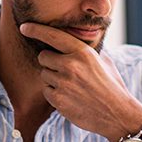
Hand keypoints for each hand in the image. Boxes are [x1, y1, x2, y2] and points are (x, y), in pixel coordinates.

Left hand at [20, 22, 141, 141]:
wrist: (117, 114)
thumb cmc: (112, 86)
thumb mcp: (104, 61)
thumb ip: (87, 50)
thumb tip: (75, 40)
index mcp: (82, 52)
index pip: (52, 36)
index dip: (36, 30)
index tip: (24, 27)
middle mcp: (71, 65)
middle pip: (43, 56)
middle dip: (50, 62)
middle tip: (65, 70)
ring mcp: (63, 83)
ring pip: (44, 74)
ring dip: (53, 78)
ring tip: (72, 85)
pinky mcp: (58, 100)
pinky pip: (46, 90)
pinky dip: (54, 93)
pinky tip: (70, 96)